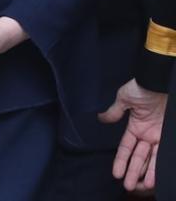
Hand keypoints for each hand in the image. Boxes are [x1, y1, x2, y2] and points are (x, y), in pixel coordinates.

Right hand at [98, 78, 167, 192]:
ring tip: (139, 186)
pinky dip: (157, 166)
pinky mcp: (167, 136)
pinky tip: (153, 177)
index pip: (126, 148)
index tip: (115, 173)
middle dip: (132, 172)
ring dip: (144, 173)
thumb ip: (115, 111)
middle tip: (127, 186)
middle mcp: (146, 134)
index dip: (120, 160)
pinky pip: (161, 155)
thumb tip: (102, 118)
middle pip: (138, 157)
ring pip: (150, 160)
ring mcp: (158, 136)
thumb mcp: (124, 98)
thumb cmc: (141, 88)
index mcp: (134, 126)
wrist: (158, 81)